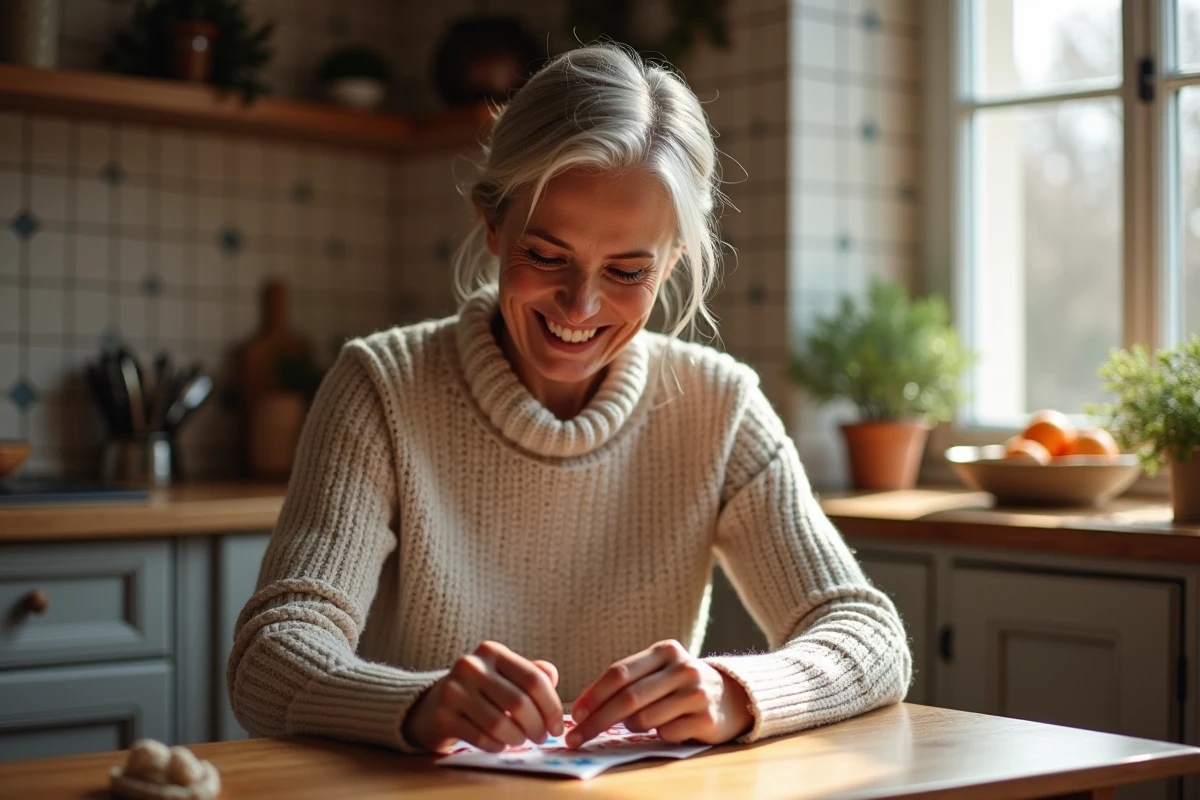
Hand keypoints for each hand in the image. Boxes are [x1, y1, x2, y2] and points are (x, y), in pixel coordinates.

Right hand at [402, 641, 563, 752]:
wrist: (431, 704)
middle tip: (541, 738)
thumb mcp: (504, 674)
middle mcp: (471, 666)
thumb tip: (552, 678)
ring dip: (517, 738)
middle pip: (519, 703)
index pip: (533, 679)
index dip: (551, 707)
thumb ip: (531, 674)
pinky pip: (480, 737)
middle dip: (537, 726)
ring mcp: (454, 690)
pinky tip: (500, 744)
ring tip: (520, 741)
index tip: (558, 727)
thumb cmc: (479, 690)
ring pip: (499, 723)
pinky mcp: (442, 716)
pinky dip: (496, 745)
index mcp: (492, 651)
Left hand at [566, 639, 752, 747]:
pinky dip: (659, 735)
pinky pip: (666, 734)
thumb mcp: (659, 672)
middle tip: (576, 739)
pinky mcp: (706, 718)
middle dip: (597, 721)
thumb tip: (585, 709)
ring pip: (644, 719)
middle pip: (628, 698)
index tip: (574, 716)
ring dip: (632, 728)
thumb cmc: (680, 685)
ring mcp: (697, 693)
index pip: (619, 673)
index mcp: (665, 651)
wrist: (732, 696)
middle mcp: (682, 668)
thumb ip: (628, 682)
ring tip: (640, 723)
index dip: (593, 695)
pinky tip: (669, 727)